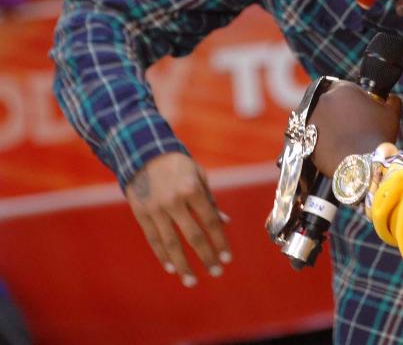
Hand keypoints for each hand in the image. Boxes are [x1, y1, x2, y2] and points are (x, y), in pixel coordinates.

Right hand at [124, 152, 231, 286]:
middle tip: (216, 272)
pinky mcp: (141, 214)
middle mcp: (174, 202)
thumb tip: (224, 223)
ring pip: (171, 244)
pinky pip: (153, 239)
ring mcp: (156, 209)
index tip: (227, 257)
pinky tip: (172, 268)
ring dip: (183, 264)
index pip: (210, 222)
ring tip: (192, 281)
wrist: (143, 154)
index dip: (220, 241)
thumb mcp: (199, 176)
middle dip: (206, 256)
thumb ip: (210, 201)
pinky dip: (162, 255)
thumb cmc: (178, 165)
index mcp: (193, 190)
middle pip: (193, 236)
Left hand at [308, 80, 401, 176]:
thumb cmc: (378, 136)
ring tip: (343, 136)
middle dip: (339, 109)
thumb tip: (390, 99)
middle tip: (351, 123)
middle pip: (331, 101)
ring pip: (321, 117)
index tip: (358, 105)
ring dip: (329, 122)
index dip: (352, 96)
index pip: (344, 86)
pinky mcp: (305, 136)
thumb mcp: (391, 113)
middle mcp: (324, 100)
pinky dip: (322, 137)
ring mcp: (312, 118)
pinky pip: (314, 133)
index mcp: (344, 89)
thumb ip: (391, 100)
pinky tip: (336, 146)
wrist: (362, 165)